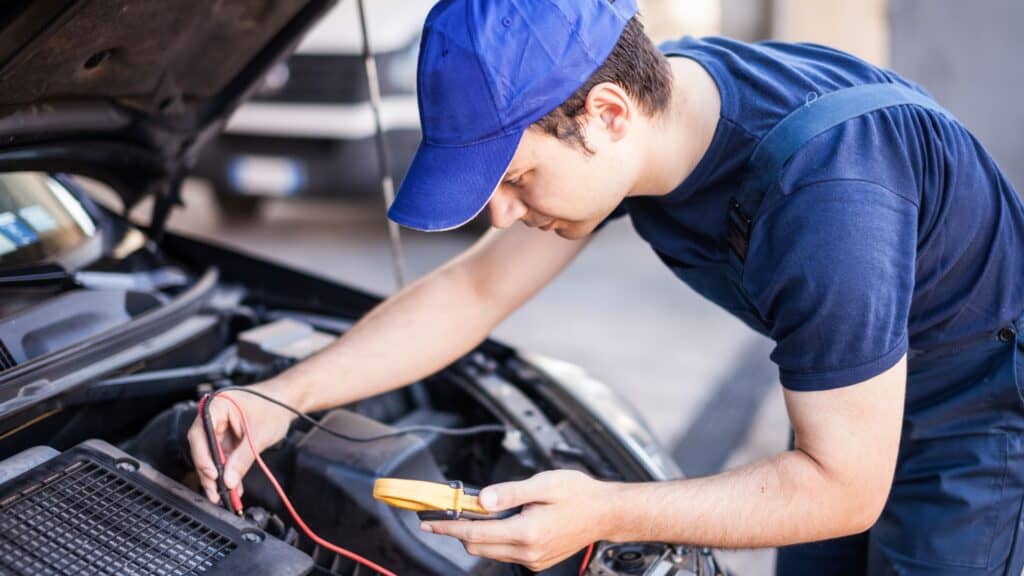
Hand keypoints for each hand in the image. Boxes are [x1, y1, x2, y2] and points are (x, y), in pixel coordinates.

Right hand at [187, 382, 295, 503]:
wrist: (287, 401)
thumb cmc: (274, 406)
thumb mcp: (259, 435)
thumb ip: (242, 459)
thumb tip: (229, 481)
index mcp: (216, 406)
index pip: (200, 434)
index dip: (203, 457)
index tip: (213, 475)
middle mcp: (213, 416)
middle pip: (203, 447)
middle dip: (210, 472)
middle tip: (215, 492)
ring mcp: (220, 427)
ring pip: (212, 455)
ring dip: (219, 475)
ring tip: (225, 494)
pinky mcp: (227, 436)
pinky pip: (223, 456)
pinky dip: (228, 470)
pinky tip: (233, 485)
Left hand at [421, 470, 613, 571]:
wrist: (605, 512)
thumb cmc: (579, 494)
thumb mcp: (543, 484)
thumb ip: (509, 492)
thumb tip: (480, 499)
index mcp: (527, 532)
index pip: (475, 533)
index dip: (448, 526)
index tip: (429, 522)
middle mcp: (528, 551)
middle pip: (478, 546)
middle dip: (459, 530)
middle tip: (449, 511)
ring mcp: (533, 559)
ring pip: (490, 551)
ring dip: (476, 535)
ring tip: (474, 513)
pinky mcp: (538, 561)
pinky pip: (505, 553)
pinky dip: (494, 539)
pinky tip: (499, 522)